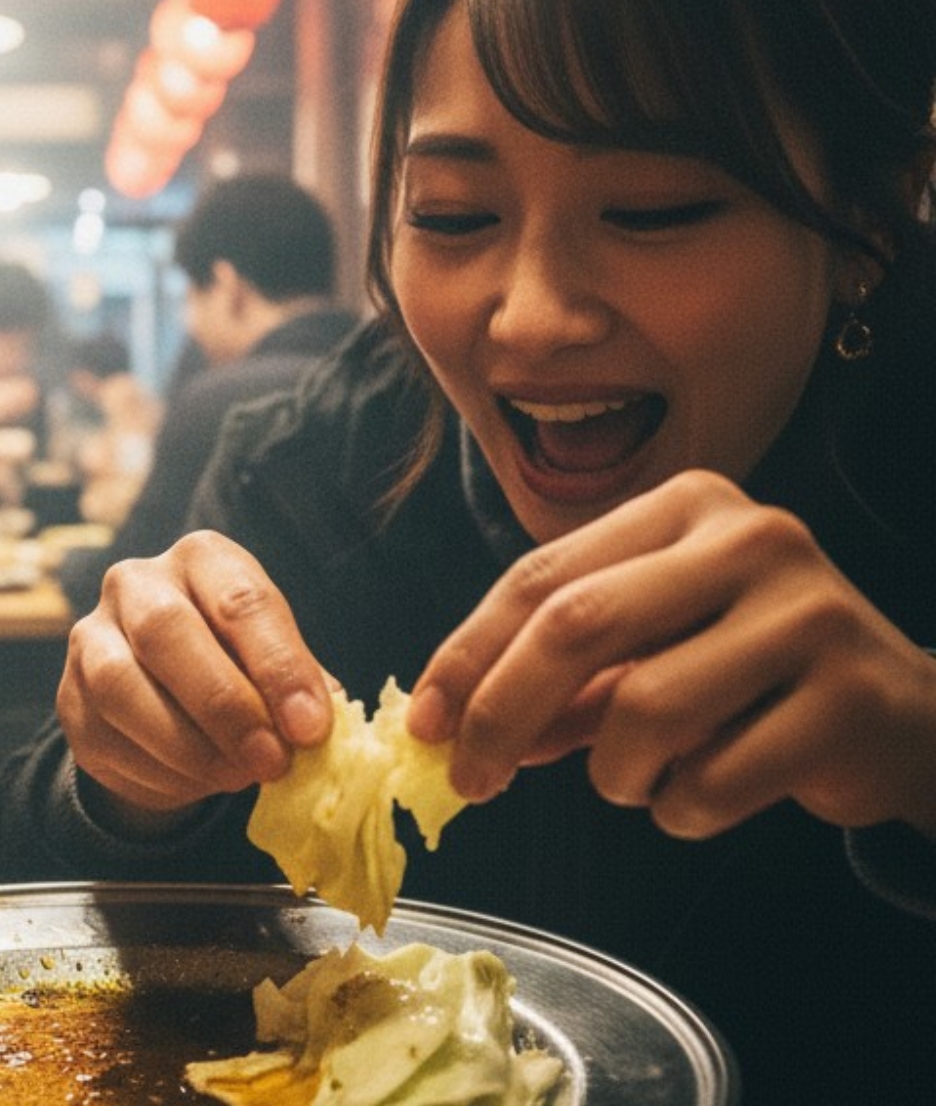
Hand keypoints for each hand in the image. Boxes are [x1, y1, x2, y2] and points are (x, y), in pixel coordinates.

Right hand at [59, 531, 334, 836]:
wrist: (167, 697)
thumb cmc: (237, 666)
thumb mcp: (274, 661)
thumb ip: (295, 685)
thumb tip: (313, 727)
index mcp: (201, 559)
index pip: (240, 600)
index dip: (280, 668)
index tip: (310, 728)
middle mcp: (136, 583)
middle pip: (165, 630)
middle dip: (225, 706)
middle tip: (270, 761)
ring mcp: (91, 637)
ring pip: (120, 686)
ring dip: (187, 745)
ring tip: (237, 776)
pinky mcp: (68, 696)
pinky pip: (104, 736)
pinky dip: (160, 772)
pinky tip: (198, 781)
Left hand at [412, 470, 935, 839]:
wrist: (902, 718)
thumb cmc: (747, 675)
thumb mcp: (647, 653)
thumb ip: (557, 677)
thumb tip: (453, 724)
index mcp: (685, 507)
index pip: (540, 577)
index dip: (468, 655)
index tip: (426, 722)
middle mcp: (749, 539)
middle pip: (577, 626)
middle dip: (503, 714)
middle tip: (470, 780)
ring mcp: (807, 613)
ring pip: (645, 710)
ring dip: (612, 773)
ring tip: (635, 779)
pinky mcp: (848, 698)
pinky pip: (714, 779)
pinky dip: (681, 807)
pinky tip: (703, 791)